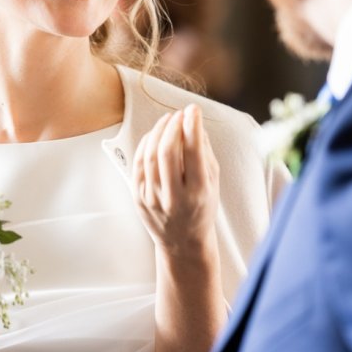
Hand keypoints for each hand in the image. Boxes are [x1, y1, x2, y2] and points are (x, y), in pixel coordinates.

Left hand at [132, 104, 219, 255]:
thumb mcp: (213, 183)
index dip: (192, 126)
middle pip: (167, 152)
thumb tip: (194, 122)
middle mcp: (173, 198)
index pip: (193, 153)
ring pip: (150, 155)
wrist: (182, 242)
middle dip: (172, 126)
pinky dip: (146, 144)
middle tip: (179, 114)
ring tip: (168, 120)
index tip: (194, 109)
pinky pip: (138, 164)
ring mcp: (152, 198)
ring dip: (158, 131)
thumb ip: (205, 153)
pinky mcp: (138, 197)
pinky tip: (155, 135)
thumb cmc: (202, 207)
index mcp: (198, 193)